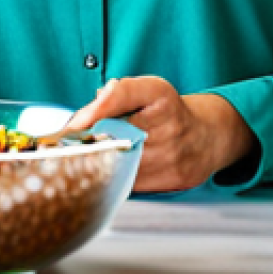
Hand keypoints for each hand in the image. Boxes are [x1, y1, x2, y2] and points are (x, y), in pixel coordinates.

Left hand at [68, 76, 255, 192]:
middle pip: (117, 134)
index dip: (96, 109)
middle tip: (66, 148)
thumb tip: (81, 118)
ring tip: (84, 160)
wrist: (206, 137)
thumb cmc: (167, 111)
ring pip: (122, 163)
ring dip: (98, 163)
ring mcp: (172, 154)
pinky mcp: (172, 179)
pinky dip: (115, 178)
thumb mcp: (145, 91)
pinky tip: (108, 172)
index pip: (124, 94)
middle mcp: (169, 123)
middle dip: (88, 143)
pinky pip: (133, 182)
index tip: (73, 126)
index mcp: (159, 94)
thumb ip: (114, 96)